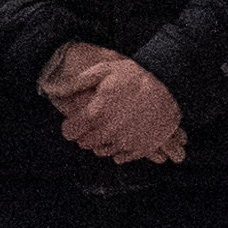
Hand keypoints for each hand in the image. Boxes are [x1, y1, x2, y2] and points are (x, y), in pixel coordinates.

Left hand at [41, 41, 187, 165]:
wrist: (170, 85)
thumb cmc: (136, 75)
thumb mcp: (105, 70)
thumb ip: (80, 81)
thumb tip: (57, 89)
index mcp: (95, 114)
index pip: (70, 132)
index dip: (71, 125)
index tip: (75, 121)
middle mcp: (107, 132)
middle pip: (84, 143)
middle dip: (86, 133)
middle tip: (95, 121)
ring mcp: (124, 143)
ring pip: (101, 151)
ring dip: (102, 141)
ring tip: (111, 125)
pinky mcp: (139, 149)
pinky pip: (120, 157)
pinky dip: (119, 149)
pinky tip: (123, 134)